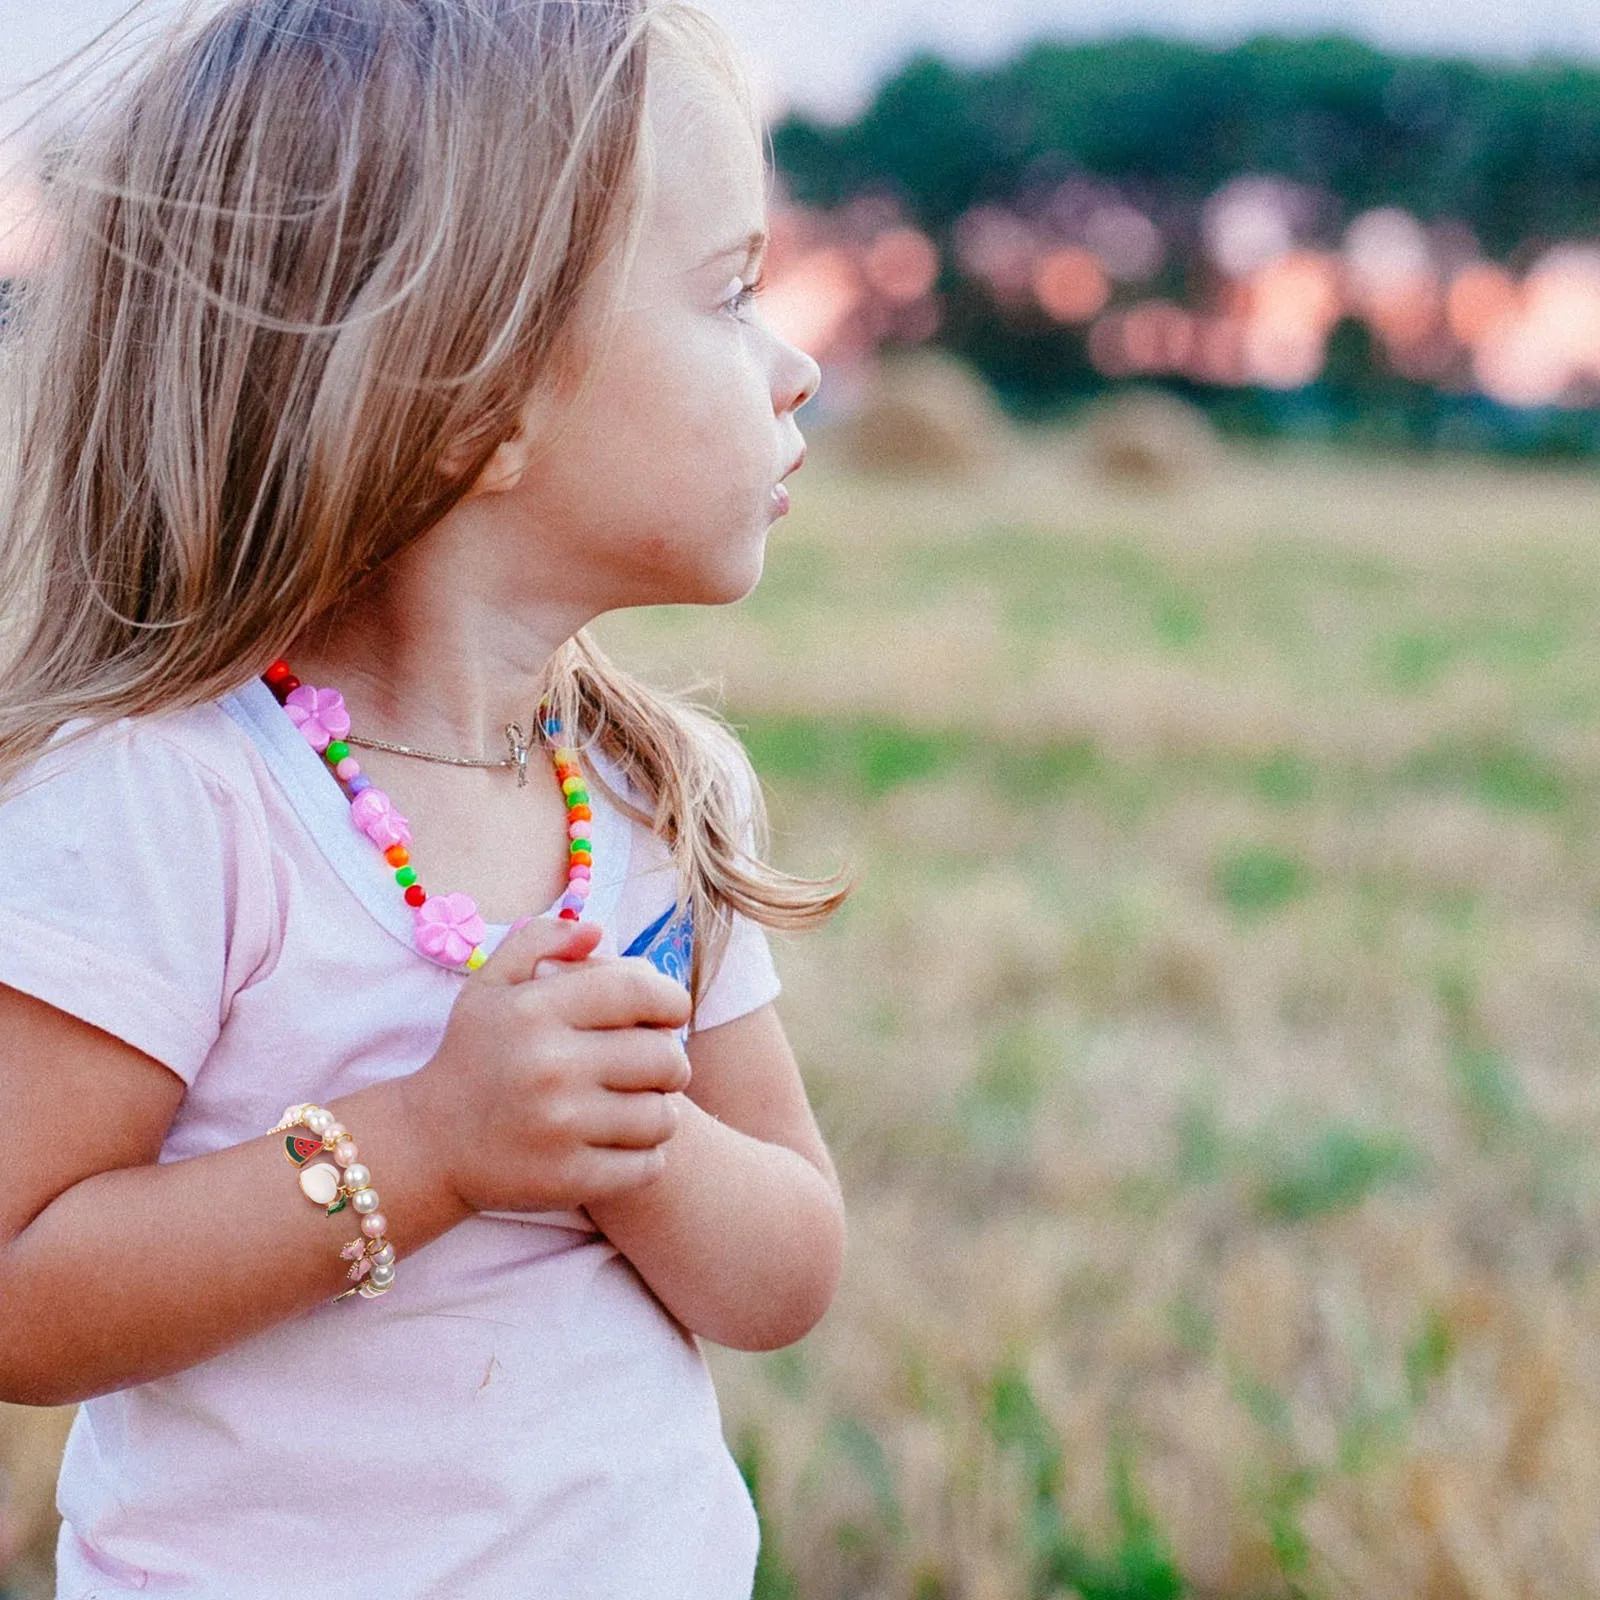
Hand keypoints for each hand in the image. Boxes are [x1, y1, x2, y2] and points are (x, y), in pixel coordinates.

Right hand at [402, 918, 692, 1214]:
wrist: (426, 1144)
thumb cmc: (473, 1056)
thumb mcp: (490, 985)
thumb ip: (540, 940)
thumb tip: (596, 930)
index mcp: (536, 1010)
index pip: (641, 992)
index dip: (671, 1001)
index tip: (670, 1015)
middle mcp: (549, 1066)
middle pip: (664, 1057)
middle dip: (670, 1061)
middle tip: (653, 1067)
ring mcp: (559, 1127)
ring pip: (663, 1116)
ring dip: (658, 1111)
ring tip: (634, 1106)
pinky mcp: (568, 1178)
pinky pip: (648, 1165)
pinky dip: (644, 1156)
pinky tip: (620, 1144)